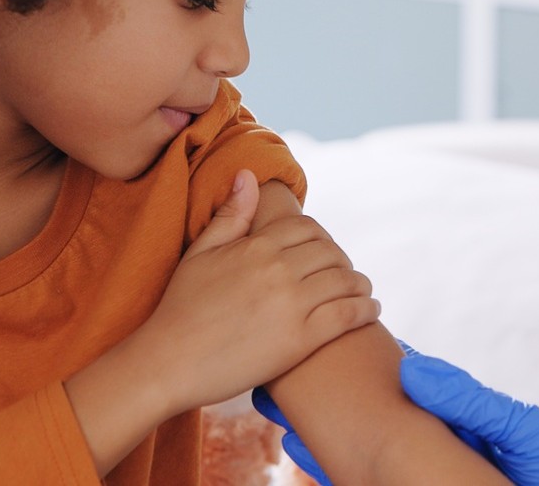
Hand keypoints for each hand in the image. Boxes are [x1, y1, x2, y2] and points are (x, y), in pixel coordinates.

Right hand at [131, 170, 379, 414]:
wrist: (168, 362)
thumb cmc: (179, 308)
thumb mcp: (200, 253)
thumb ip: (230, 215)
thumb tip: (248, 175)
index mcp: (256, 246)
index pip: (308, 228)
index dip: (322, 239)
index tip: (325, 252)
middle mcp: (278, 269)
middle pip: (331, 253)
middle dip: (342, 261)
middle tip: (345, 273)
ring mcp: (291, 304)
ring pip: (345, 281)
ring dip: (360, 284)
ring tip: (363, 291)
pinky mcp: (300, 339)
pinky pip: (347, 315)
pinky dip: (365, 309)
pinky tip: (370, 310)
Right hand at [253, 344, 538, 485]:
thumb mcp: (521, 434)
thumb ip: (472, 402)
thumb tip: (414, 370)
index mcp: (460, 423)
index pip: (404, 389)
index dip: (366, 368)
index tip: (328, 343)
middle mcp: (434, 450)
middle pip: (371, 419)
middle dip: (330, 402)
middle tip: (287, 382)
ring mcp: (418, 474)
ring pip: (362, 455)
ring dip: (322, 436)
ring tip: (284, 414)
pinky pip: (367, 482)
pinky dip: (336, 470)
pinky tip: (307, 453)